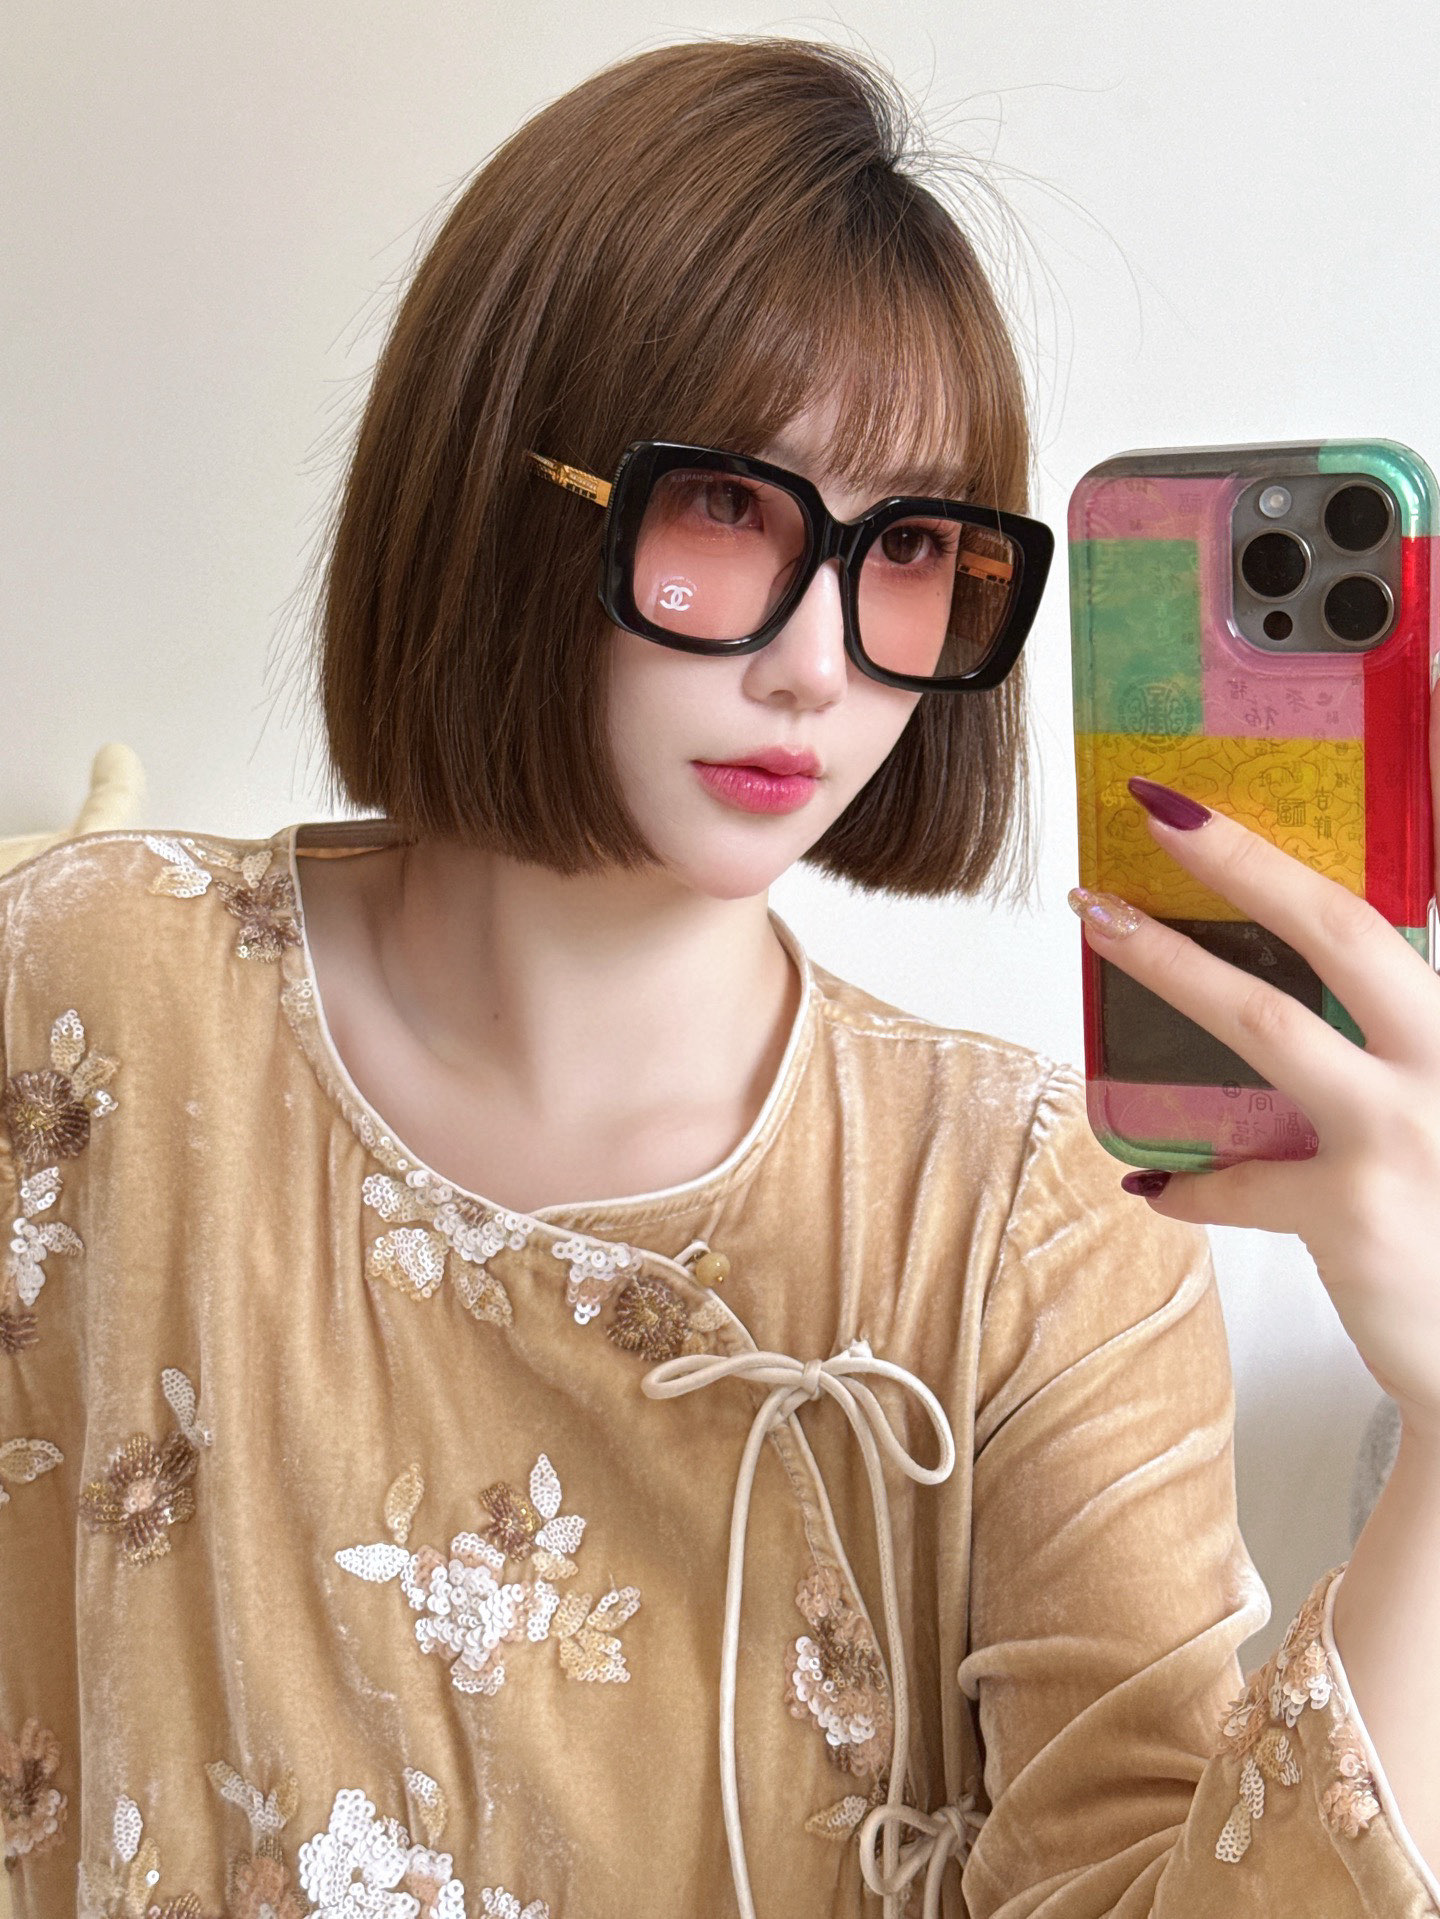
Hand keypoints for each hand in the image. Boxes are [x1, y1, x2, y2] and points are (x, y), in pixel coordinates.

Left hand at [1066, 677, 1439, 1445]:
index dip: (1290, 855)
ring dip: (1173, 968)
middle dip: (1242, 863)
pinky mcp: (1356, 1217)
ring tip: (1101, 927)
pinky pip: (1238, 1184)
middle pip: (1338, 933)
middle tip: (1156, 815)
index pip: (1381, 918)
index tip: (1210, 806)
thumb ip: (1394, 1048)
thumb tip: (1296, 997)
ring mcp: (1407, 1138)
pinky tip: (1159, 1187)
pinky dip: (1192, 1185)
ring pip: (1268, 1028)